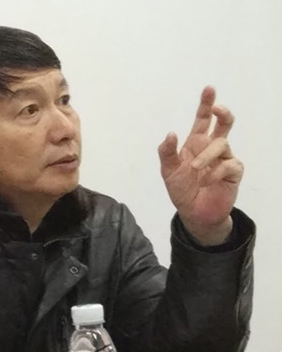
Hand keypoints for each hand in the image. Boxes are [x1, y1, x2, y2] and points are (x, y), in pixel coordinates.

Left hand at [158, 86, 242, 244]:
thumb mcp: (168, 171)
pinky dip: (215, 172)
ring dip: (206, 156)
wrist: (193, 213)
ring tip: (194, 169)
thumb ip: (167, 152)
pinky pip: (229, 164)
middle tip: (217, 108)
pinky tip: (206, 181)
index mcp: (196, 143)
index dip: (206, 104)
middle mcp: (211, 148)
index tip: (209, 89)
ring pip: (222, 144)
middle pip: (223, 124)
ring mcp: (224, 159)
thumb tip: (171, 133)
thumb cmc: (182, 189)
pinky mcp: (233, 172)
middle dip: (222, 113)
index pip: (202, 120)